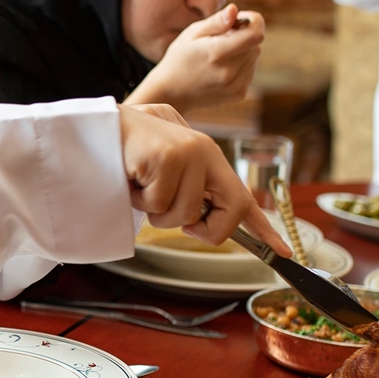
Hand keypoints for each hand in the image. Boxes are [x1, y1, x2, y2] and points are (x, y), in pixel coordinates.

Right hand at [117, 104, 289, 254]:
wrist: (95, 126)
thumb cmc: (127, 151)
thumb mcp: (167, 168)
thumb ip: (188, 187)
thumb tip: (198, 219)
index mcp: (208, 156)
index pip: (242, 197)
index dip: (264, 228)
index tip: (283, 251)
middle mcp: (205, 152)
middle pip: (231, 209)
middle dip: (206, 229)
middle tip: (180, 222)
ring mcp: (187, 153)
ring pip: (185, 214)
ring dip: (156, 211)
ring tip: (140, 185)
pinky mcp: (166, 158)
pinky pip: (158, 204)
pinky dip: (138, 200)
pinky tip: (130, 177)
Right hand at [125, 4, 263, 112]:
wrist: (172, 92)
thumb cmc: (180, 57)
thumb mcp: (192, 34)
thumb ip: (216, 22)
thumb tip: (235, 10)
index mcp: (217, 53)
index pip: (255, 35)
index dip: (255, 22)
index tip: (241, 19)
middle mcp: (229, 72)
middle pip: (255, 44)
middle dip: (244, 36)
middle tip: (222, 38)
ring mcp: (234, 85)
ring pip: (254, 56)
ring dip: (243, 50)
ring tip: (219, 54)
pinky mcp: (238, 94)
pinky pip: (250, 70)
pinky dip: (241, 64)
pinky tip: (222, 67)